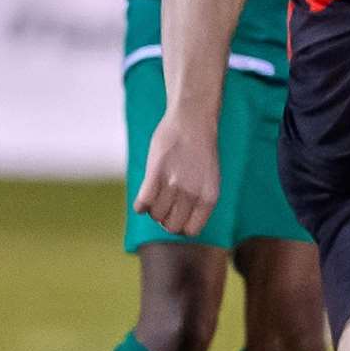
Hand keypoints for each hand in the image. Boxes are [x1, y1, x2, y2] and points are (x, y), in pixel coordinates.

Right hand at [133, 113, 219, 237]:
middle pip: (171, 226)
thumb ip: (198, 199)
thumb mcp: (208, 178)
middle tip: (164, 204)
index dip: (180, 226)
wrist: (193, 120)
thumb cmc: (200, 149)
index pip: (190, 230)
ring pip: (155, 215)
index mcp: (209, 197)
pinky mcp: (156, 174)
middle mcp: (193, 194)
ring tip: (157, 193)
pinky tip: (144, 194)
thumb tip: (180, 224)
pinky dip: (140, 204)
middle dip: (165, 219)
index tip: (175, 216)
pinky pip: (142, 203)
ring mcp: (174, 184)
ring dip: (152, 209)